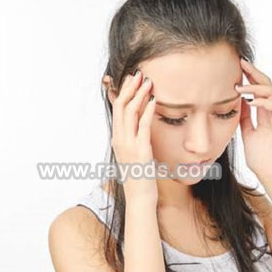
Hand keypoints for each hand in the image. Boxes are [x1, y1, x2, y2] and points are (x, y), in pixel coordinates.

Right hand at [108, 69, 157, 201]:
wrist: (139, 197)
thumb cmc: (138, 176)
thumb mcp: (132, 154)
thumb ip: (133, 138)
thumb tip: (139, 124)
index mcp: (117, 139)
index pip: (116, 109)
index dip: (123, 91)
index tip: (131, 79)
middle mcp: (119, 139)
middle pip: (121, 106)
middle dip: (130, 88)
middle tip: (139, 73)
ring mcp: (128, 145)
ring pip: (130, 112)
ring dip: (139, 95)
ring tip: (148, 82)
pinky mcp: (140, 151)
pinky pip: (143, 126)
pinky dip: (148, 111)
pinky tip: (155, 100)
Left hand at [235, 57, 271, 187]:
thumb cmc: (261, 158)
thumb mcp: (247, 133)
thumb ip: (244, 118)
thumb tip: (236, 103)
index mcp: (266, 114)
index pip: (259, 90)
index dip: (249, 77)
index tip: (236, 67)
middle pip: (267, 86)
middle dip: (254, 74)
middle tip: (241, 63)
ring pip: (271, 93)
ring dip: (255, 87)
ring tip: (239, 86)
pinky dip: (262, 102)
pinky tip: (250, 101)